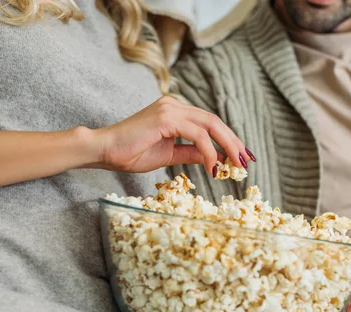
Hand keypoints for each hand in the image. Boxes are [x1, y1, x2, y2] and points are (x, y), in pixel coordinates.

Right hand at [91, 96, 251, 173]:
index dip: (228, 139)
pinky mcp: (166, 118)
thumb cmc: (131, 153)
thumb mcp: (169, 155)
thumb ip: (191, 153)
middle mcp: (175, 105)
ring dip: (227, 146)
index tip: (241, 156)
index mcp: (175, 112)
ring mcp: (170, 109)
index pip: (209, 123)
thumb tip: (215, 158)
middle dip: (234, 142)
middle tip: (246, 161)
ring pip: (210, 125)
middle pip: (214, 121)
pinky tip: (213, 167)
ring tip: (236, 165)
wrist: (104, 151)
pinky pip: (197, 135)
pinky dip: (209, 151)